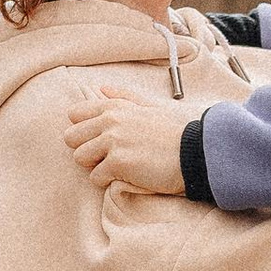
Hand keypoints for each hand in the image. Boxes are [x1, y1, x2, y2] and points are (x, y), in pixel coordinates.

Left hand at [65, 91, 186, 196]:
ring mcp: (113, 141)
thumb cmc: (179, 130)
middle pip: (71, 137)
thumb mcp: (152, 105)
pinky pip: (95, 178)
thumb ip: (125, 97)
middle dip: (86, 148)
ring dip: (95, 166)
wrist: (198, 151)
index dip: (85, 130)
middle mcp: (110, 120)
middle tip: (108, 156)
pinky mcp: (118, 163)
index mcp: (116, 105)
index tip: (101, 138)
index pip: (76, 114)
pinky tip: (127, 176)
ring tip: (118, 167)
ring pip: (79, 158)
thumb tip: (101, 89)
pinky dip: (108, 181)